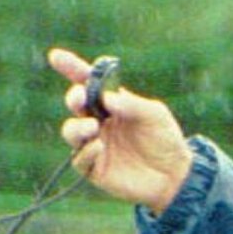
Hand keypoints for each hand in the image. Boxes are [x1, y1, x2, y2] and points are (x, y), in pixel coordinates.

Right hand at [47, 47, 192, 213]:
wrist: (175, 176)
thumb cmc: (166, 140)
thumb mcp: (155, 115)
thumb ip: (133, 104)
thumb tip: (107, 98)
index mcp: (110, 103)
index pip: (86, 82)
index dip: (71, 68)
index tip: (57, 57)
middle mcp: (98, 122)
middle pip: (75, 104)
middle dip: (74, 97)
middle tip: (82, 98)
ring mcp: (95, 145)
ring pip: (70, 132)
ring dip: (76, 126)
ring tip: (93, 126)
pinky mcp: (96, 170)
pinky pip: (80, 160)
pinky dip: (86, 152)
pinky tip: (99, 147)